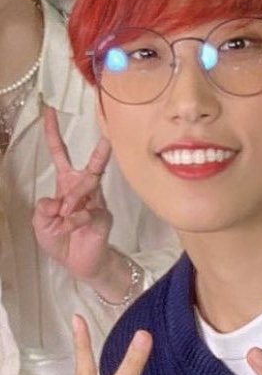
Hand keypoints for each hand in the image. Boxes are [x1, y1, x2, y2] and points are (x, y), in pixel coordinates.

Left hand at [32, 106, 112, 281]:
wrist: (80, 263)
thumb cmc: (60, 240)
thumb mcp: (41, 224)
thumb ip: (43, 209)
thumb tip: (56, 200)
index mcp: (66, 183)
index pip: (60, 153)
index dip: (54, 133)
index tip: (49, 111)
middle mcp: (84, 188)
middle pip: (93, 165)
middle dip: (100, 151)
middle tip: (107, 137)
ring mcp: (96, 201)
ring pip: (88, 187)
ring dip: (72, 200)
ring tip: (63, 214)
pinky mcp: (103, 216)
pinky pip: (88, 212)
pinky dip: (73, 221)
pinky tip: (69, 227)